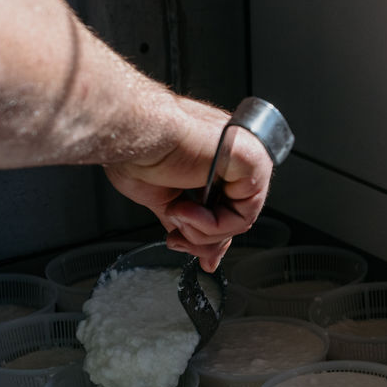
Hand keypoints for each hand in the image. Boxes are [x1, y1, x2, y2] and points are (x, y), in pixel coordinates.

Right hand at [104, 97, 274, 271]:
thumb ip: (187, 223)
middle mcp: (232, 157)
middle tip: (176, 238)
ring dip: (202, 232)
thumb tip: (198, 249)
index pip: (227, 208)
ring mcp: (246, 158)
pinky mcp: (253, 163)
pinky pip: (244, 215)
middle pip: (235, 219)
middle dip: (203, 240)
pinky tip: (187, 211)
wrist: (134, 134)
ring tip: (177, 213)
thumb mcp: (164, 199)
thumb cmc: (139, 152)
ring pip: (240, 221)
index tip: (195, 253)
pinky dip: (213, 225)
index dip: (211, 236)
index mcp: (213, 160)